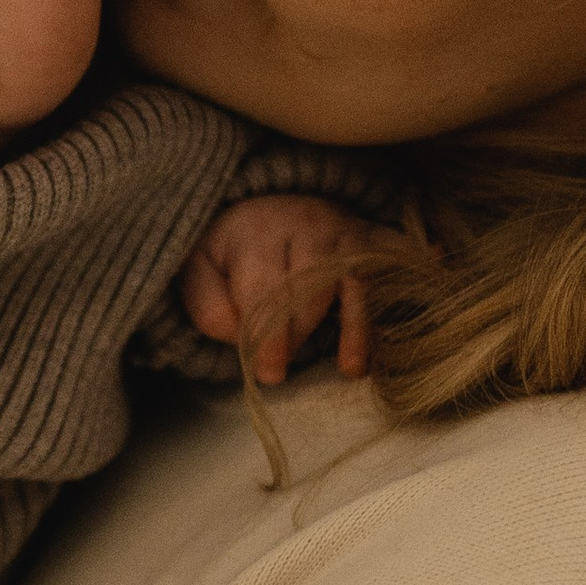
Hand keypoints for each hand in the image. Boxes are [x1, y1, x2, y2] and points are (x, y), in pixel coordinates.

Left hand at [182, 193, 388, 385]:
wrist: (275, 210)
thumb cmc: (235, 254)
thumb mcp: (203, 272)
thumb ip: (209, 306)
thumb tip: (239, 334)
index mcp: (255, 231)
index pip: (264, 287)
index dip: (267, 335)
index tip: (270, 373)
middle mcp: (304, 223)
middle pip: (309, 289)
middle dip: (296, 335)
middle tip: (282, 366)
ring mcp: (343, 230)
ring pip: (349, 284)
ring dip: (342, 330)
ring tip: (341, 366)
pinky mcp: (371, 241)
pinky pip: (382, 280)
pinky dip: (374, 320)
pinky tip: (361, 361)